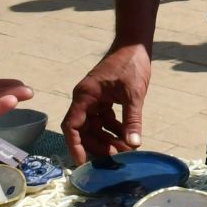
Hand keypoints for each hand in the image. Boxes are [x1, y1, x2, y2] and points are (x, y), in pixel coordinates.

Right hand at [63, 44, 151, 164]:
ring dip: (108, 138)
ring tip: (125, 150)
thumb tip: (134, 144)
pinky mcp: (104, 98)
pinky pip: (104, 119)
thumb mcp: (133, 95)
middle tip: (115, 158)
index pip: (71, 126)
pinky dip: (114, 128)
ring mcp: (94, 98)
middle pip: (84, 130)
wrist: (135, 45)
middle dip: (98, 145)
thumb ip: (132, 120)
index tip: (82, 162)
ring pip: (95, 126)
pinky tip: (127, 136)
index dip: (75, 145)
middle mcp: (85, 98)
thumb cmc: (131, 65)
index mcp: (85, 96)